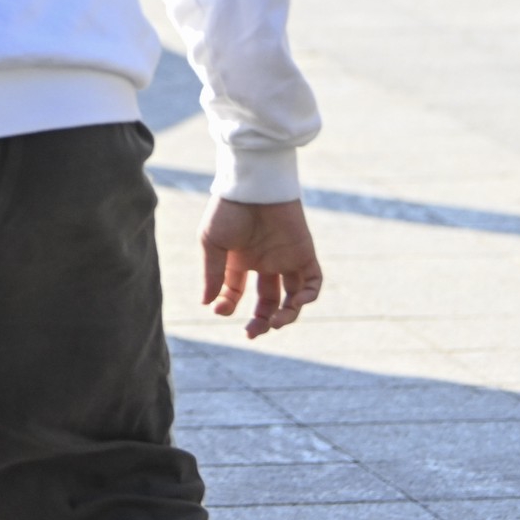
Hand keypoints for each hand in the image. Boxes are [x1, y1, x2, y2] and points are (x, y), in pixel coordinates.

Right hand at [201, 197, 323, 338]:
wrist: (253, 186)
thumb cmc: (228, 210)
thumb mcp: (212, 244)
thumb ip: (212, 274)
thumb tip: (207, 304)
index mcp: (239, 260)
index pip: (236, 292)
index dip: (228, 304)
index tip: (220, 309)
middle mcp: (264, 263)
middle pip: (267, 302)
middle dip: (260, 321)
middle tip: (252, 333)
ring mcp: (285, 259)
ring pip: (292, 297)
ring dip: (286, 315)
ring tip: (275, 324)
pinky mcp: (304, 254)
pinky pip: (312, 282)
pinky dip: (307, 296)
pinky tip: (294, 303)